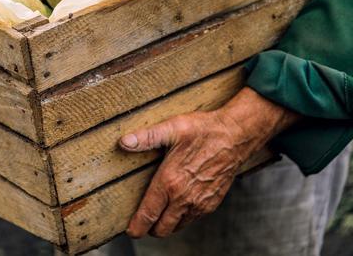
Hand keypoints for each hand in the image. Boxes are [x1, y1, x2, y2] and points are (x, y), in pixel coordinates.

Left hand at [118, 86, 300, 238]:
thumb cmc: (203, 130)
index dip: (137, 226)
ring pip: (177, 226)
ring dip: (166, 224)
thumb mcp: (171, 128)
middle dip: (149, 228)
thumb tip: (124, 143)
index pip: (148, 214)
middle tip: (141, 222)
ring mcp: (200, 203)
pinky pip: (192, 219)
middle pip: (162, 228)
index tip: (130, 231)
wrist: (235, 136)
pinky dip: (181, 218)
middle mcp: (184, 198)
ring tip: (157, 213)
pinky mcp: (211, 203)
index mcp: (170, 182)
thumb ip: (146, 138)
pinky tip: (176, 205)